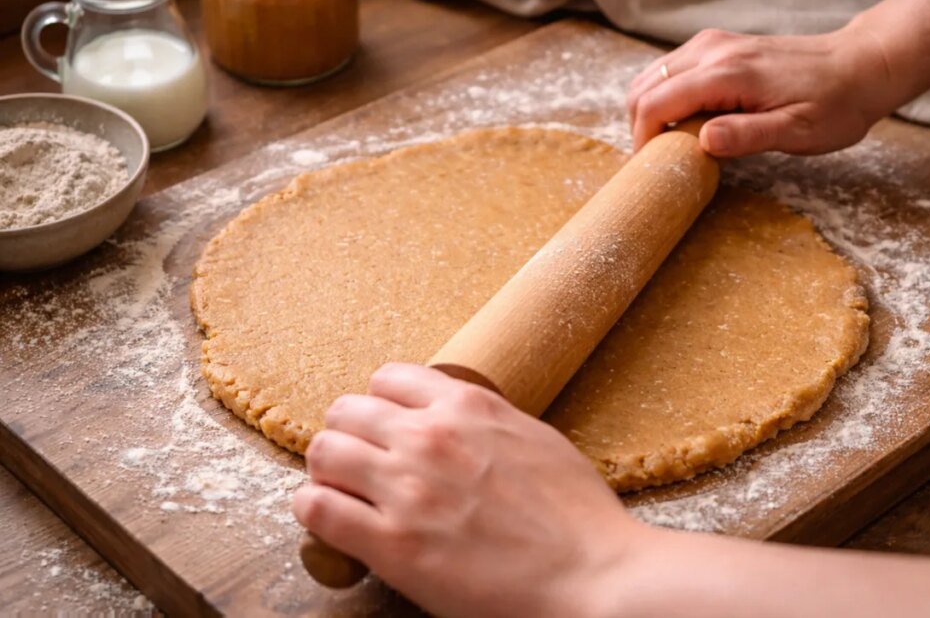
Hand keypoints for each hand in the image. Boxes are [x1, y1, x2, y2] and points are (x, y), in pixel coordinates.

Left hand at [292, 363, 640, 617]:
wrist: (592, 575)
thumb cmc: (577, 514)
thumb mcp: (535, 439)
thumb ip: (487, 420)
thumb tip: (457, 417)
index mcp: (467, 407)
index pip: (388, 378)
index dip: (380, 403)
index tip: (384, 425)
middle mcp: (429, 437)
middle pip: (346, 411)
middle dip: (348, 434)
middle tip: (357, 461)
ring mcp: (406, 489)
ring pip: (323, 452)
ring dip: (326, 469)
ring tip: (340, 489)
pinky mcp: (392, 544)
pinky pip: (317, 509)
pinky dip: (314, 510)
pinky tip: (330, 519)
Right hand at [627, 27, 896, 156]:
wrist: (861, 65)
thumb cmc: (835, 104)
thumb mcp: (797, 131)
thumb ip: (747, 136)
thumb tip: (701, 142)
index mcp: (726, 73)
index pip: (656, 103)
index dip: (644, 139)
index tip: (652, 168)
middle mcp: (712, 51)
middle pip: (644, 87)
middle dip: (640, 126)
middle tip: (658, 160)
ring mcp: (713, 44)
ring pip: (653, 77)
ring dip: (650, 111)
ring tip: (671, 143)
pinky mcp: (717, 46)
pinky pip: (671, 71)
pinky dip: (664, 97)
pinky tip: (686, 121)